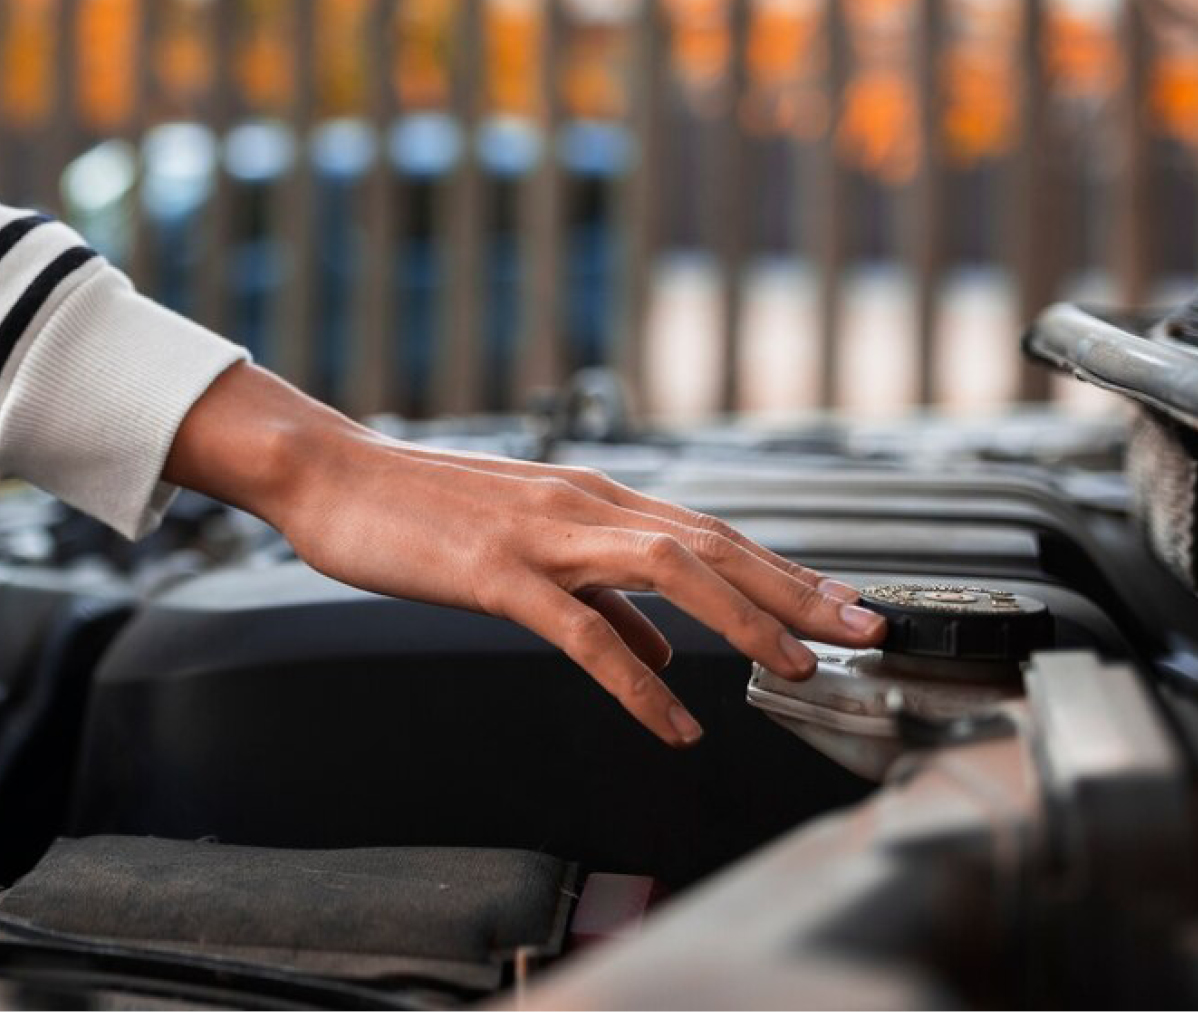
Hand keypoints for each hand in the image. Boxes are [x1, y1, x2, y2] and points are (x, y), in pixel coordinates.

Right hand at [164, 365, 886, 746]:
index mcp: (591, 497)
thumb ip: (599, 596)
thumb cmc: (417, 511)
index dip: (787, 572)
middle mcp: (583, 504)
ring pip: (671, 570)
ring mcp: (542, 535)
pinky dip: (638, 681)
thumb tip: (662, 654)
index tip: (848, 606)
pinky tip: (670, 722)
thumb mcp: (522, 551)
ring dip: (744, 617)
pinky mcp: (498, 573)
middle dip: (799, 590)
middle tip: (866, 629)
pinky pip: (585, 632)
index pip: (713, 533)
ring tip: (798, 665)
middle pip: (715, 545)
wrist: (331, 477)